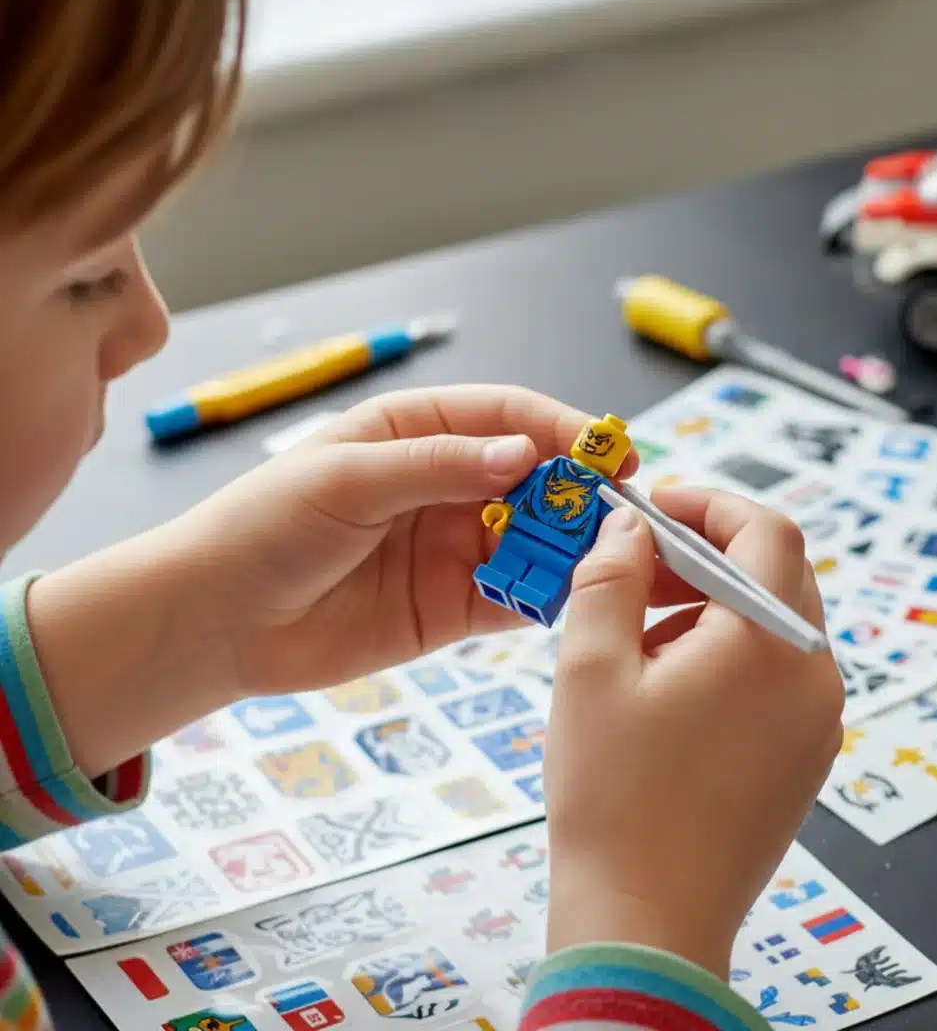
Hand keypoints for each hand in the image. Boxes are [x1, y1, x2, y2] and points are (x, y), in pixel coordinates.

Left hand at [30, 386, 635, 776]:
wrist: (218, 620)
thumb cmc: (266, 526)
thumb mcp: (349, 478)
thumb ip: (438, 466)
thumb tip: (525, 454)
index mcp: (416, 431)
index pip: (505, 416)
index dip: (559, 428)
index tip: (604, 449)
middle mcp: (444, 484)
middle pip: (531, 477)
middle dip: (575, 490)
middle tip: (618, 510)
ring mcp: (452, 545)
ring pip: (532, 537)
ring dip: (567, 545)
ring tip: (600, 557)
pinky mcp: (452, 605)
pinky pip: (514, 595)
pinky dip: (545, 596)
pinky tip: (567, 597)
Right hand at [544, 487, 842, 979]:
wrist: (647, 923)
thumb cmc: (613, 797)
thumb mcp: (590, 669)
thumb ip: (609, 577)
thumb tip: (628, 527)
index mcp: (770, 644)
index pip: (764, 530)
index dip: (707, 503)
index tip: (651, 508)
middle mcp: (814, 676)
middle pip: (776, 572)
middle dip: (705, 552)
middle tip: (637, 563)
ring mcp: (818, 721)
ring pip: (775, 622)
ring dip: (713, 602)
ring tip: (639, 628)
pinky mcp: (806, 755)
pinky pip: (777, 671)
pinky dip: (729, 650)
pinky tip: (667, 679)